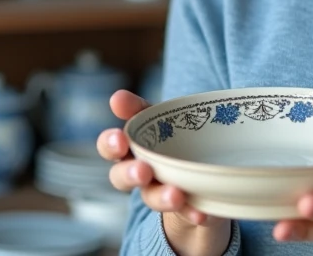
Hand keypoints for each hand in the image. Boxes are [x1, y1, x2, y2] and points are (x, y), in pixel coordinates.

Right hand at [98, 90, 230, 254]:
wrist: (198, 175)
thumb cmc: (174, 136)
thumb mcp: (164, 116)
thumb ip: (146, 108)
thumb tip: (118, 97)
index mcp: (130, 146)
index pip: (112, 143)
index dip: (111, 142)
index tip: (120, 139)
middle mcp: (137, 171)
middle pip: (120, 176)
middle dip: (129, 173)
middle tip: (142, 171)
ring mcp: (157, 192)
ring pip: (150, 197)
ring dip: (161, 197)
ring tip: (176, 195)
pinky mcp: (179, 209)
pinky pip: (183, 215)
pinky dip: (191, 212)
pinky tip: (201, 213)